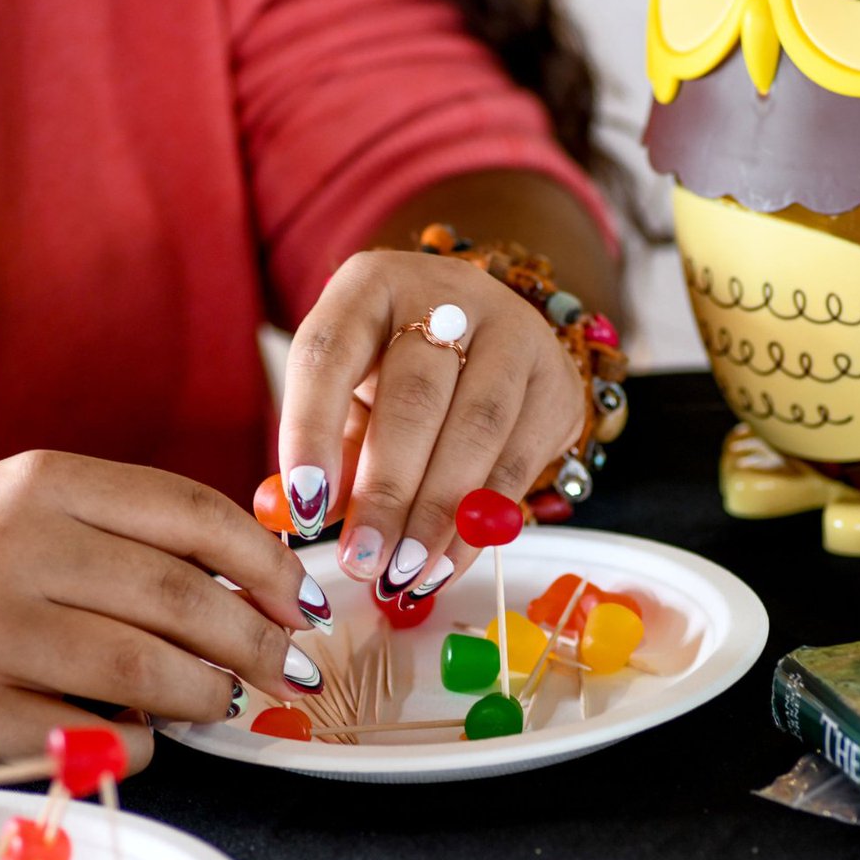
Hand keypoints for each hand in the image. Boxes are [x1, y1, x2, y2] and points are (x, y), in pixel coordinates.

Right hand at [0, 453, 329, 768]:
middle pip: (180, 596)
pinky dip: (143, 743)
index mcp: (45, 483)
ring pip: (147, 670)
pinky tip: (148, 732)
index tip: (305, 602)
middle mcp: (15, 547)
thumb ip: (141, 537)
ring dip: (208, 693)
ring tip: (222, 698)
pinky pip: (97, 736)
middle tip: (292, 667)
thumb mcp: (44, 517)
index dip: (268, 562)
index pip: (191, 513)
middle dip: (258, 640)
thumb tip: (267, 589)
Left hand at [280, 249, 583, 599]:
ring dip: (437, 514)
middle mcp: (447, 295)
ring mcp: (514, 331)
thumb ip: (330, 450)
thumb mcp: (348, 396)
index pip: (330, 353)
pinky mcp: (555, 380)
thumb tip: (306, 518)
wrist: (482, 337)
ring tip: (402, 573)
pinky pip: (519, 462)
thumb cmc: (393, 373)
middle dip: (386, 490)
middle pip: (414, 395)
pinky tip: (444, 563)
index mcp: (370, 287)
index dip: (312, 431)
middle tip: (362, 560)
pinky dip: (478, 523)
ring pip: (477, 428)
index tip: (303, 506)